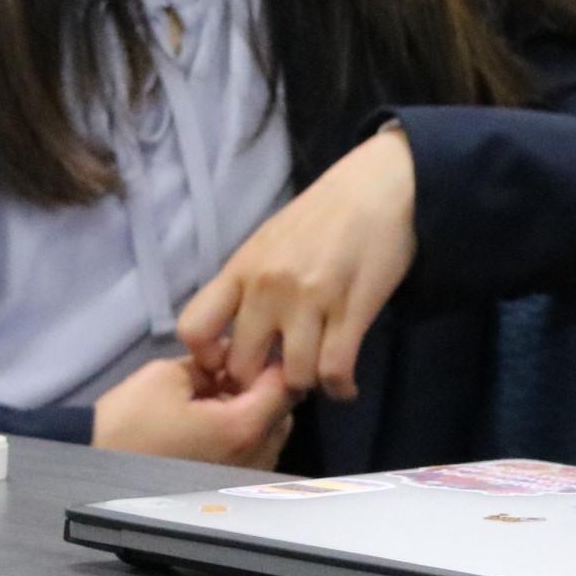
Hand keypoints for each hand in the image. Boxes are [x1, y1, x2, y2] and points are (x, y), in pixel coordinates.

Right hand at [90, 358, 295, 467]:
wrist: (94, 477)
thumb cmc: (128, 425)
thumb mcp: (167, 376)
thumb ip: (212, 362)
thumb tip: (235, 356)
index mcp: (241, 428)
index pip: (285, 385)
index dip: (270, 362)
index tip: (247, 352)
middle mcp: (254, 460)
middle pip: (284, 412)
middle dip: (263, 389)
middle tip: (228, 375)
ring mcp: (243, 482)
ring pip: (270, 436)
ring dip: (254, 413)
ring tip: (216, 401)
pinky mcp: (229, 493)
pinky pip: (254, 456)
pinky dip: (243, 437)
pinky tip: (211, 427)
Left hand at [176, 126, 415, 400]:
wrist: (380, 186)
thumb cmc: (325, 214)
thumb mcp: (270, 241)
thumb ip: (249, 284)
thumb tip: (236, 333)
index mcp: (242, 268)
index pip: (194, 327)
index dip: (207, 358)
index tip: (231, 362)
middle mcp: (268, 287)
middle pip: (242, 366)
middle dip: (260, 384)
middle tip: (280, 380)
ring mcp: (310, 300)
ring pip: (293, 378)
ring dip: (305, 386)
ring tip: (316, 377)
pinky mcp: (351, 310)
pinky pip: (335, 372)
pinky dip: (340, 389)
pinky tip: (344, 386)